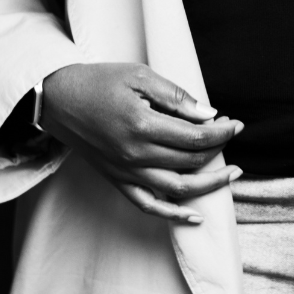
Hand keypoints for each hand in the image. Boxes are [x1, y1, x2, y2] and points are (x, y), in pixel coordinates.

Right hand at [40, 62, 242, 223]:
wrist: (58, 100)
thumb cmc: (99, 82)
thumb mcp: (139, 76)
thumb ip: (176, 97)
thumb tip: (209, 115)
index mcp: (142, 126)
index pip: (194, 137)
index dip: (221, 133)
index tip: (235, 124)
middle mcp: (135, 155)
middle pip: (190, 161)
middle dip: (218, 149)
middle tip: (230, 134)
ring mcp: (126, 173)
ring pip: (178, 189)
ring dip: (209, 184)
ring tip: (232, 174)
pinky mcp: (117, 181)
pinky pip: (149, 205)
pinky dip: (174, 215)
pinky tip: (195, 216)